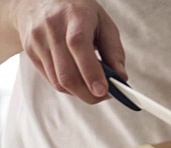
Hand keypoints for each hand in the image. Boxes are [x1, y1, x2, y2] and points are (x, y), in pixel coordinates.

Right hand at [11, 0, 125, 103]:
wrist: (38, 1)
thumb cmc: (79, 13)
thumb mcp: (103, 23)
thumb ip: (114, 51)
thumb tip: (121, 78)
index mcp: (74, 16)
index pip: (78, 46)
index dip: (91, 72)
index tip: (104, 91)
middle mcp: (52, 27)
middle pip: (67, 73)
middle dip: (88, 93)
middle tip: (104, 96)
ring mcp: (38, 40)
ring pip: (59, 81)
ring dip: (80, 93)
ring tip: (93, 88)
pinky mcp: (30, 52)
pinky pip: (51, 80)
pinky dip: (69, 87)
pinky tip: (79, 81)